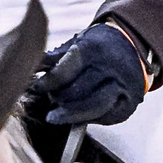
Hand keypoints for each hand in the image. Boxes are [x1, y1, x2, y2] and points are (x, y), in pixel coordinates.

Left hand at [33, 20, 147, 127]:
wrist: (134, 45)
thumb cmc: (99, 46)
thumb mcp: (77, 44)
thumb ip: (54, 58)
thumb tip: (28, 68)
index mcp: (93, 49)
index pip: (63, 73)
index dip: (46, 84)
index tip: (36, 87)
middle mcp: (110, 68)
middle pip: (76, 93)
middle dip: (58, 99)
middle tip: (51, 99)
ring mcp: (123, 86)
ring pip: (92, 108)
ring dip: (70, 115)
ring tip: (56, 116)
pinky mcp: (130, 102)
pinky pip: (105, 116)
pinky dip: (89, 118)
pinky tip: (79, 115)